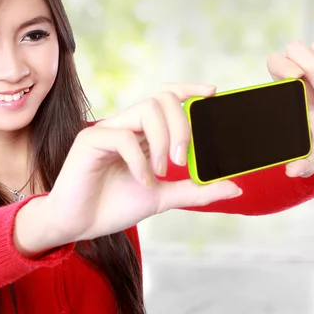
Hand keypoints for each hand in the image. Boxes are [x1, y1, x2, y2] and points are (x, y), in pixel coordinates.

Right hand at [42, 83, 242, 243]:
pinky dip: (139, 161)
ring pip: (145, 110)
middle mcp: (126, 125)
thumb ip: (195, 190)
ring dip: (162, 140)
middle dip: (181, 125)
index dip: (188, 89)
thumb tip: (235, 187)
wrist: (78, 225)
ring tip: (161, 172)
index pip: (166, 97)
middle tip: (181, 160)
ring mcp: (107, 130)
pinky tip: (142, 181)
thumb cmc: (114, 206)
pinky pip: (123, 137)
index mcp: (142, 133)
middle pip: (162, 98)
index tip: (213, 93)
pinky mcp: (89, 140)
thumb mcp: (163, 197)